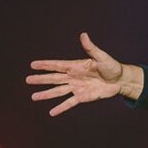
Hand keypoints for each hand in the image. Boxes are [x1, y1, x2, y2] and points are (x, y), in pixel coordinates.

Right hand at [27, 33, 141, 115]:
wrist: (120, 80)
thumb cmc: (112, 66)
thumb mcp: (101, 57)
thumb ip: (91, 48)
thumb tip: (83, 35)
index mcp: (76, 66)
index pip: (57, 65)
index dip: (45, 65)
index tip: (33, 65)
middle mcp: (73, 77)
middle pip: (54, 79)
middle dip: (41, 79)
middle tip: (27, 80)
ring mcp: (76, 87)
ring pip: (58, 91)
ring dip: (46, 94)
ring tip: (33, 97)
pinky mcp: (82, 97)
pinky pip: (69, 103)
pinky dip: (61, 108)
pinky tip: (52, 112)